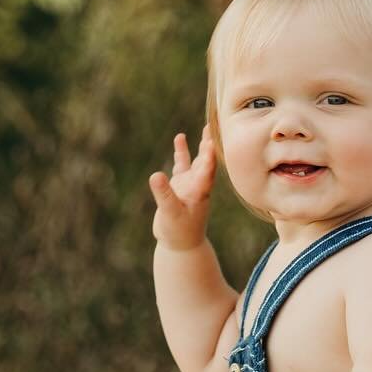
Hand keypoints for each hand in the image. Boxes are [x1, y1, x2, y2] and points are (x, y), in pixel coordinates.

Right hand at [149, 124, 216, 251]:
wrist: (181, 244)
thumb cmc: (178, 232)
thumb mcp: (169, 213)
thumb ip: (163, 194)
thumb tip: (155, 175)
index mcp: (199, 192)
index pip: (207, 171)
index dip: (209, 157)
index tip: (211, 142)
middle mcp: (198, 185)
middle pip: (208, 162)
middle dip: (211, 146)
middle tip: (216, 127)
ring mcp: (190, 184)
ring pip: (198, 161)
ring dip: (202, 145)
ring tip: (207, 127)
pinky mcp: (180, 185)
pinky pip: (182, 165)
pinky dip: (181, 152)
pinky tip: (180, 137)